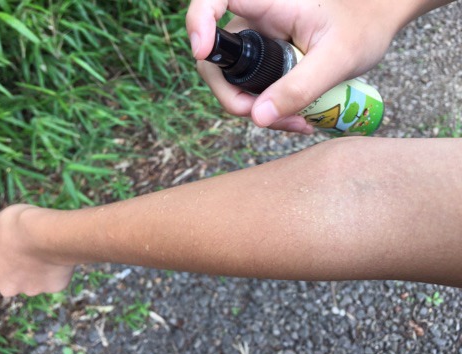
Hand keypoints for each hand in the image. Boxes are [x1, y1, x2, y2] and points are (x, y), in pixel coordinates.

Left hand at [0, 205, 74, 296]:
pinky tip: (59, 256)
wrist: (48, 233)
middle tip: (28, 249)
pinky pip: (54, 280)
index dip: (0, 256)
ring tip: (46, 250)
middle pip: (10, 281)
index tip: (10, 244)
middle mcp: (6, 287)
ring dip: (37, 271)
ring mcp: (32, 289)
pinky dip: (57, 271)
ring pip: (33, 282)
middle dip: (18, 269)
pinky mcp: (54, 287)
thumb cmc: (18, 226)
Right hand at [187, 0, 399, 132]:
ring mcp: (256, 43)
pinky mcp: (263, 61)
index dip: (198, 22)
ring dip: (255, 110)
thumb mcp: (337, 60)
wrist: (374, 26)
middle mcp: (254, 21)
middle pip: (216, 59)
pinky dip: (267, 109)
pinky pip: (250, 89)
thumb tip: (258, 117)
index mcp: (268, 3)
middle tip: (267, 117)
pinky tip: (296, 118)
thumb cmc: (362, 28)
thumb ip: (300, 87)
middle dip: (233, 96)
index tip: (202, 51)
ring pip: (232, 81)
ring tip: (297, 122)